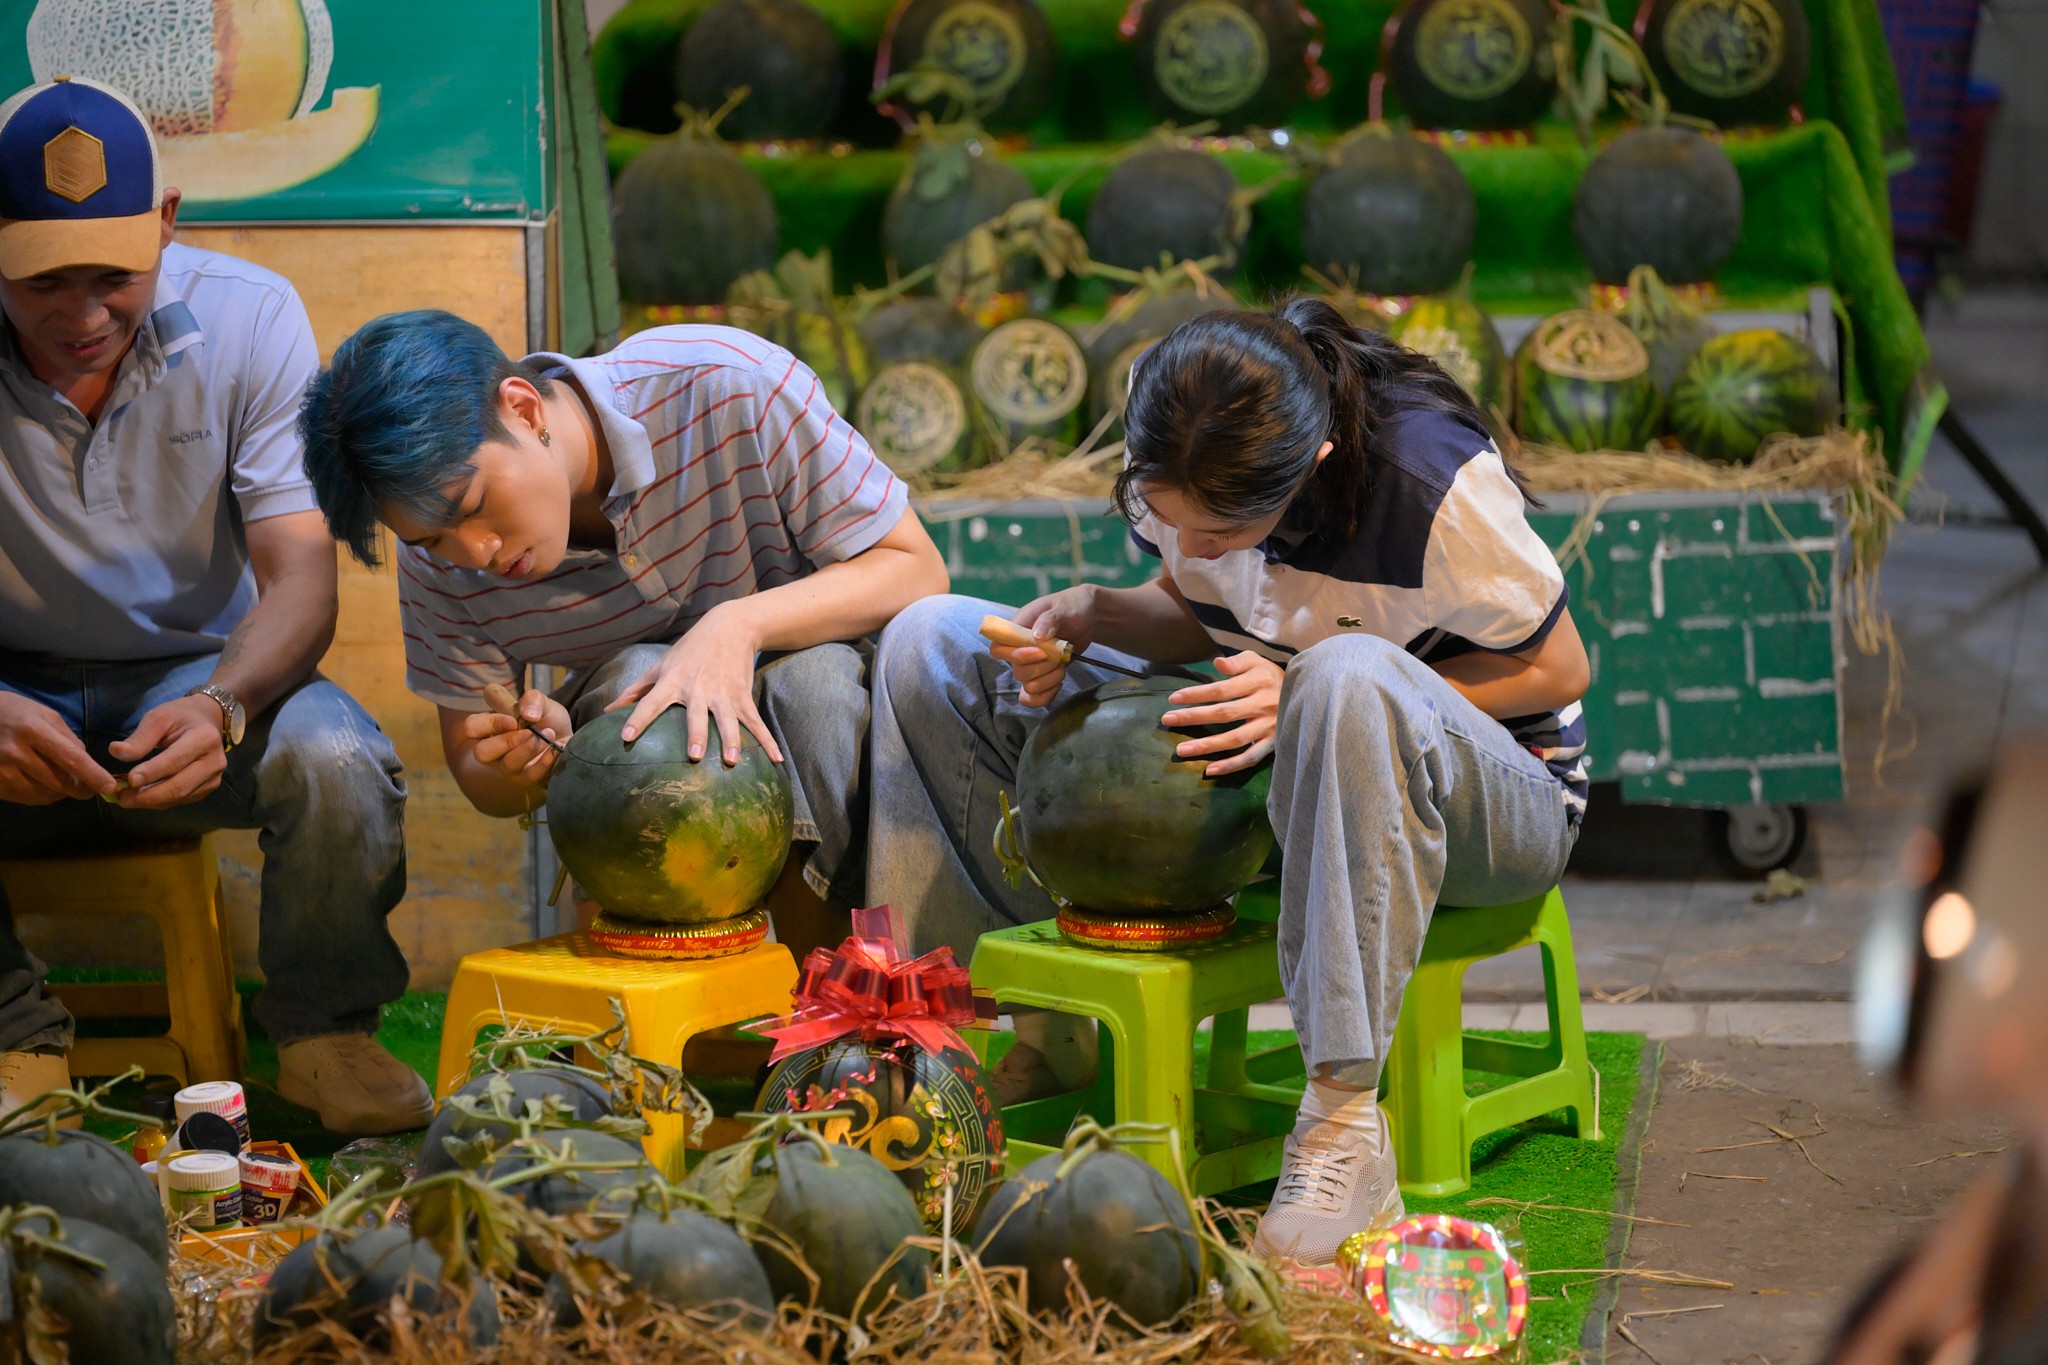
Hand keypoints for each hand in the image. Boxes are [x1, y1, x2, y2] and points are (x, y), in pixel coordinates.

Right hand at [0, 693, 116, 804]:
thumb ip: (68, 739)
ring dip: (60, 793)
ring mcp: (1, 770)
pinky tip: (42, 784)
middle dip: (80, 788)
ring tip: (63, 782)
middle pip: (60, 781)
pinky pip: (26, 798)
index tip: (109, 787)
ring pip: (44, 794)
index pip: (71, 758)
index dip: (93, 775)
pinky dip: (41, 796)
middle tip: (88, 788)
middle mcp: (16, 752)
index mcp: (33, 730)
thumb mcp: (45, 715)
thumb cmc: (16, 713)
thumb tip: (87, 764)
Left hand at [108, 695, 228, 808]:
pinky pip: (181, 800)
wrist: (207, 721)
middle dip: (148, 795)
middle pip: (179, 786)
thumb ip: (140, 737)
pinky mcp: (208, 788)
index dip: (152, 772)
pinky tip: (141, 796)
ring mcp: (214, 778)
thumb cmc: (180, 717)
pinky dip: (158, 801)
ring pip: (179, 797)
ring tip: (125, 798)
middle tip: (120, 797)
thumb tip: (115, 752)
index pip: (176, 760)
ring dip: (150, 801)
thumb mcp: (159, 718)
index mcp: (205, 738)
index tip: (129, 780)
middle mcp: (215, 761)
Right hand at [463, 689, 571, 785]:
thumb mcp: (542, 702)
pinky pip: (530, 776)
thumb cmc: (547, 720)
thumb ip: (533, 699)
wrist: (569, 739)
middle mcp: (494, 752)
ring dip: (530, 748)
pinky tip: (555, 748)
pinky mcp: (527, 780)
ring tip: (549, 734)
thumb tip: (527, 713)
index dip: (490, 723)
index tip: (513, 720)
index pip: (472, 727)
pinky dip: (545, 761)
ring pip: (508, 765)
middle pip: (482, 753)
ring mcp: (509, 769)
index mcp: (489, 729)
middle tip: (530, 732)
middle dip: (507, 741)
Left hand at [607, 604, 782, 764]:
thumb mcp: (660, 666)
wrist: (730, 626)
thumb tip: (607, 711)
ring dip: (733, 740)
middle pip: (696, 715)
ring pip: (728, 720)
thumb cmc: (688, 651)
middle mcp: (697, 688)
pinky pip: (755, 721)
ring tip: (733, 760)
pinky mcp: (742, 695)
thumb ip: (635, 691)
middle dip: (697, 735)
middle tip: (695, 757)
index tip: (626, 737)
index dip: (638, 718)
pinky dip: (767, 741)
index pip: (651, 701)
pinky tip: (776, 759)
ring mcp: (723, 693)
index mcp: (673, 681)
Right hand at [1000, 586, 1099, 707]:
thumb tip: (1037, 635)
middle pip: (1016, 671)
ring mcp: (1031, 664)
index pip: (998, 648)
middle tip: (1059, 655)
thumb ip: (1050, 619)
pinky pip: (1033, 697)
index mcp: (1018, 628)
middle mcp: (1020, 648)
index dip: (1014, 655)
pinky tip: (1058, 684)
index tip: (1039, 652)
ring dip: (1049, 680)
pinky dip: (1045, 696)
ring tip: (1063, 665)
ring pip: (1028, 685)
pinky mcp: (1041, 676)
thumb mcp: (1065, 608)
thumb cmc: (1073, 606)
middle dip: (1042, 668)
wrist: (1089, 617)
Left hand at [1159, 652, 1284, 776]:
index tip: (1173, 699)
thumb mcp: (1256, 661)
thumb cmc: (1270, 676)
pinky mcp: (1273, 744)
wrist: (1307, 694)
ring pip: (1235, 739)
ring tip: (1181, 750)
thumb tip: (1216, 662)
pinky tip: (1209, 770)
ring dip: (1207, 746)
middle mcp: (1264, 705)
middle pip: (1224, 714)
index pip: (1221, 690)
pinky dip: (1230, 766)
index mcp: (1258, 681)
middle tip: (1167, 720)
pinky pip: (1250, 758)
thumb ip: (1236, 662)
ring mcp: (1270, 727)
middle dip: (1193, 717)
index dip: (1196, 695)